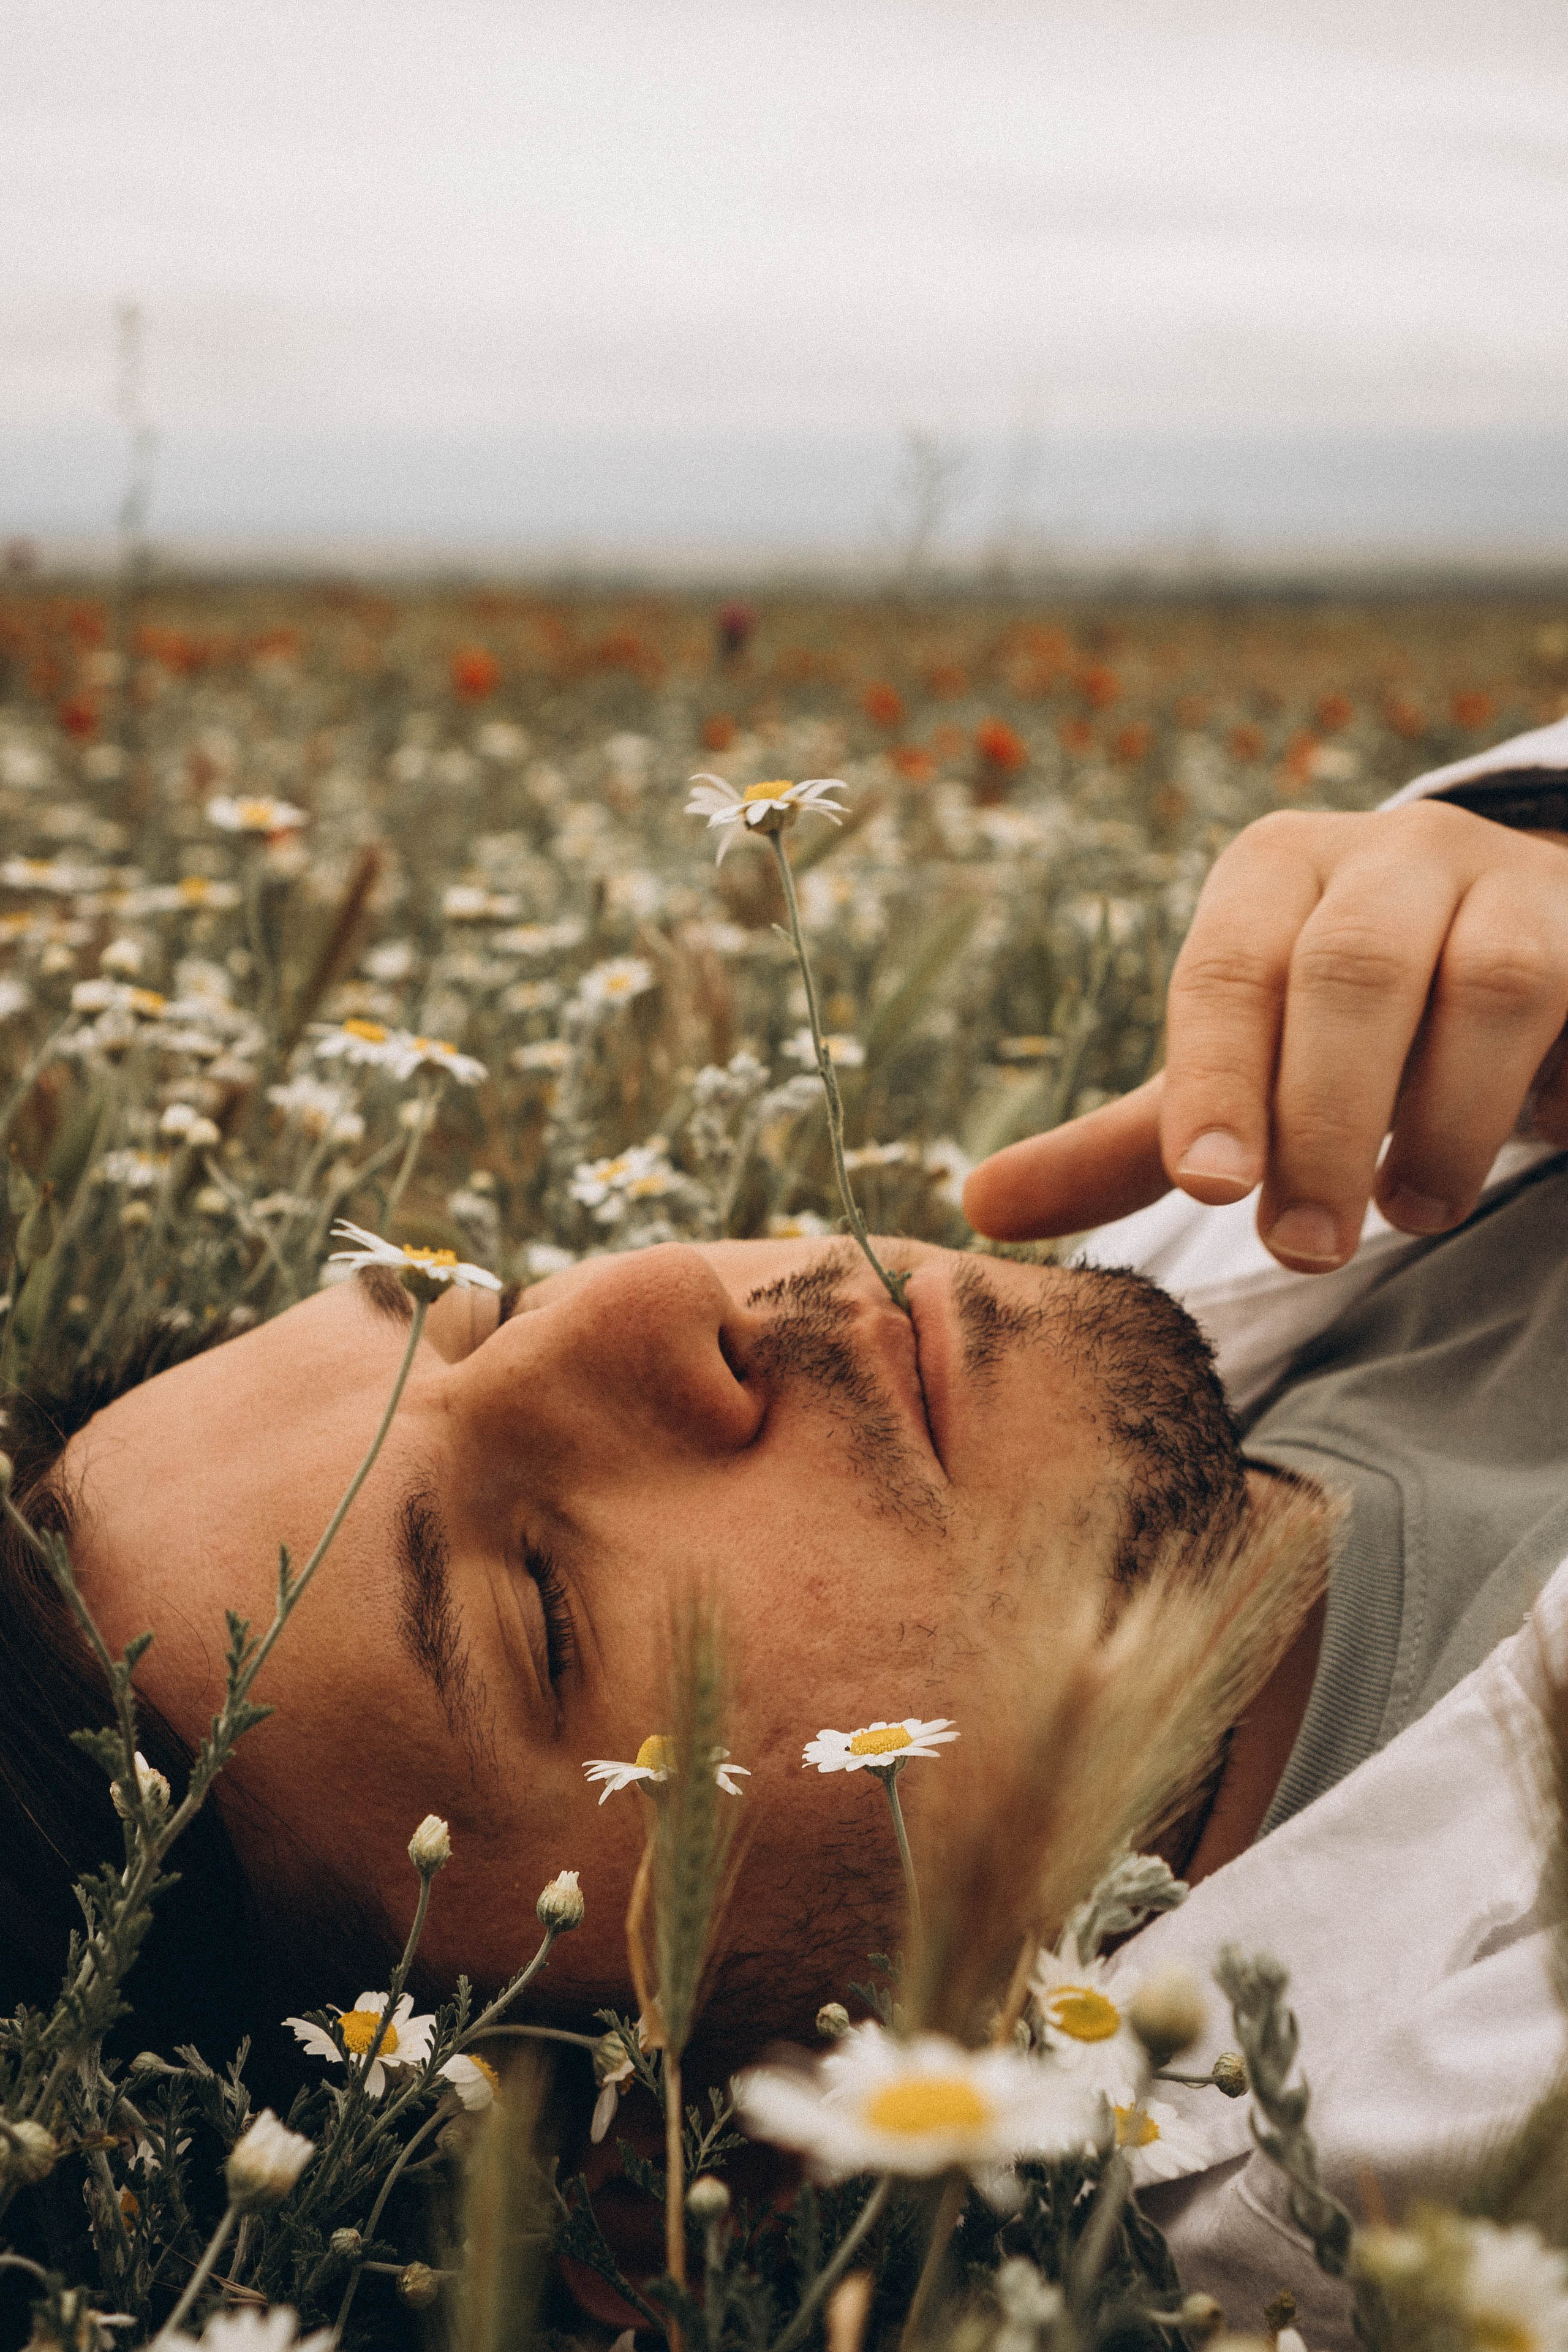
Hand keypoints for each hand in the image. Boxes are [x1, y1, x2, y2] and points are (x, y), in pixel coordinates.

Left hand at [963, 801, 1567, 1270]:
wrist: (1537, 966)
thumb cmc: (1360, 1032)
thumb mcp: (1242, 1078)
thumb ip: (1131, 1143)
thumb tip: (977, 1208)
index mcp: (1276, 872)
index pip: (1227, 968)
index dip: (1214, 1077)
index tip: (1209, 1185)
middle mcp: (1390, 852)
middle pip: (1347, 969)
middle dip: (1320, 1119)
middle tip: (1301, 1247)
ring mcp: (1509, 881)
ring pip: (1482, 980)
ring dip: (1440, 1116)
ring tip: (1404, 1215)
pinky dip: (1539, 1093)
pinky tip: (1502, 1157)